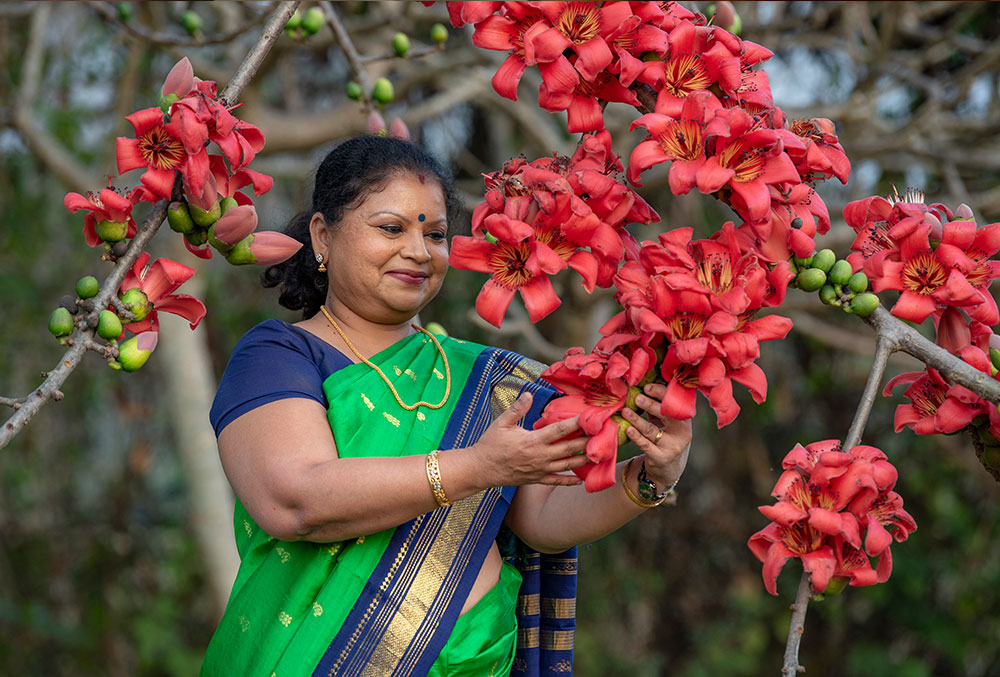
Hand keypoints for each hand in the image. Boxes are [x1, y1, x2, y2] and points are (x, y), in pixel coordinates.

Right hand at [471, 391, 589, 486]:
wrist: (480, 469)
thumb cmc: (490, 444)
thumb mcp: (501, 423)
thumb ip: (517, 409)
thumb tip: (528, 394)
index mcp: (532, 440)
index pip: (559, 430)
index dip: (576, 423)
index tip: (590, 417)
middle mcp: (539, 456)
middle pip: (569, 448)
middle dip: (588, 441)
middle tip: (604, 434)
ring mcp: (540, 470)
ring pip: (568, 465)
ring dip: (584, 460)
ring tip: (600, 454)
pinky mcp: (536, 479)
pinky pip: (557, 481)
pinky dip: (570, 481)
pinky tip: (582, 480)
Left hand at [621, 383, 691, 489]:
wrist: (670, 468)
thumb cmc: (665, 437)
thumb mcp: (666, 422)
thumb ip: (658, 407)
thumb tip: (640, 388)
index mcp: (684, 419)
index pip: (673, 402)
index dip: (660, 393)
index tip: (646, 388)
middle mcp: (682, 432)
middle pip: (665, 415)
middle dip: (650, 404)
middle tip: (636, 398)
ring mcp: (672, 446)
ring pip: (652, 430)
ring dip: (636, 419)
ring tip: (625, 411)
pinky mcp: (661, 458)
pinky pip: (646, 445)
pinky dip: (636, 436)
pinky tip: (627, 429)